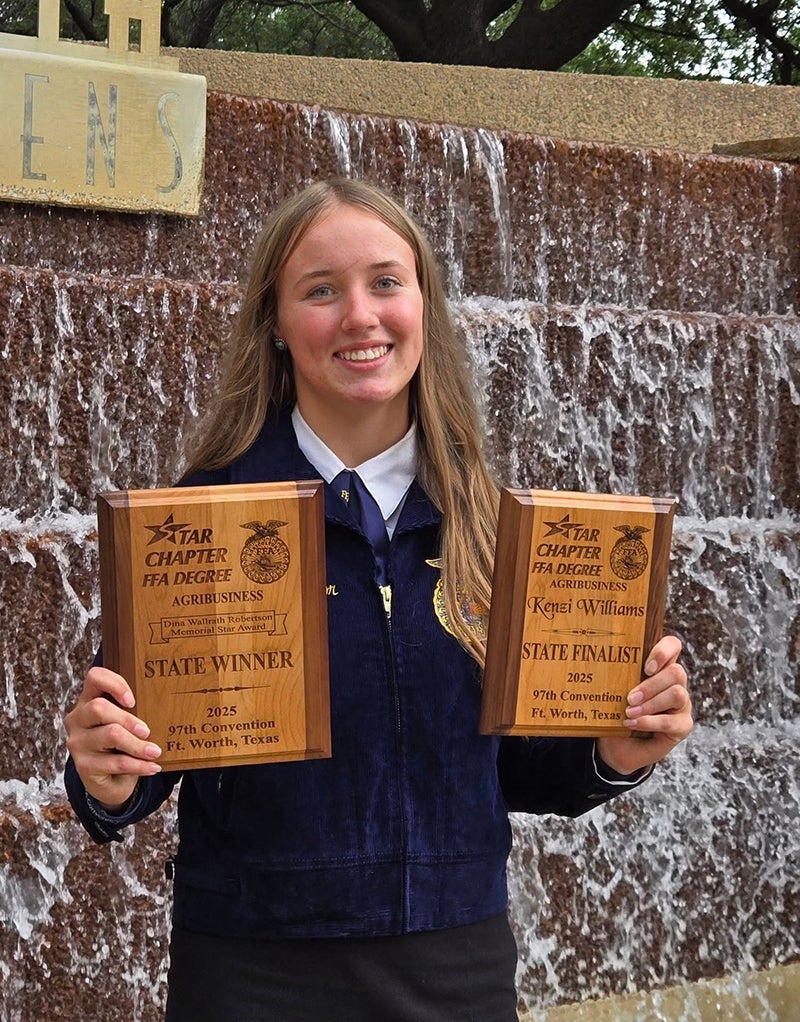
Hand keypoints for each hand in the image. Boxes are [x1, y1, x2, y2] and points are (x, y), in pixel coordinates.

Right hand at [65, 666, 161, 809]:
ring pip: (111, 735)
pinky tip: (153, 766)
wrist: (111, 780)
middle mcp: (78, 719)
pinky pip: (117, 762)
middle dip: (128, 719)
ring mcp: (78, 743)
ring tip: (155, 752)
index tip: (132, 700)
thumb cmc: (121, 745)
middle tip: (146, 731)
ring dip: (138, 745)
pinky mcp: (84, 766)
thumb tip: (164, 704)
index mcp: (88, 701)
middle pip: (99, 707)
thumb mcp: (126, 723)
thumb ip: (134, 711)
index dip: (114, 683)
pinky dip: (139, 765)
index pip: (94, 677)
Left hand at [596, 634, 692, 775]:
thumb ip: (616, 676)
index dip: (664, 650)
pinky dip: (648, 722)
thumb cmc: (615, 712)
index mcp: (659, 668)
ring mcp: (682, 704)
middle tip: (629, 698)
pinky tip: (631, 723)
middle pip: (676, 672)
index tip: (646, 667)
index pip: (673, 646)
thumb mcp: (614, 691)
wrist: (617, 745)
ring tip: (629, 712)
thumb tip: (599, 661)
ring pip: (676, 694)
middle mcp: (675, 683)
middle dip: (650, 685)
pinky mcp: (682, 725)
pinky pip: (670, 721)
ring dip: (650, 704)